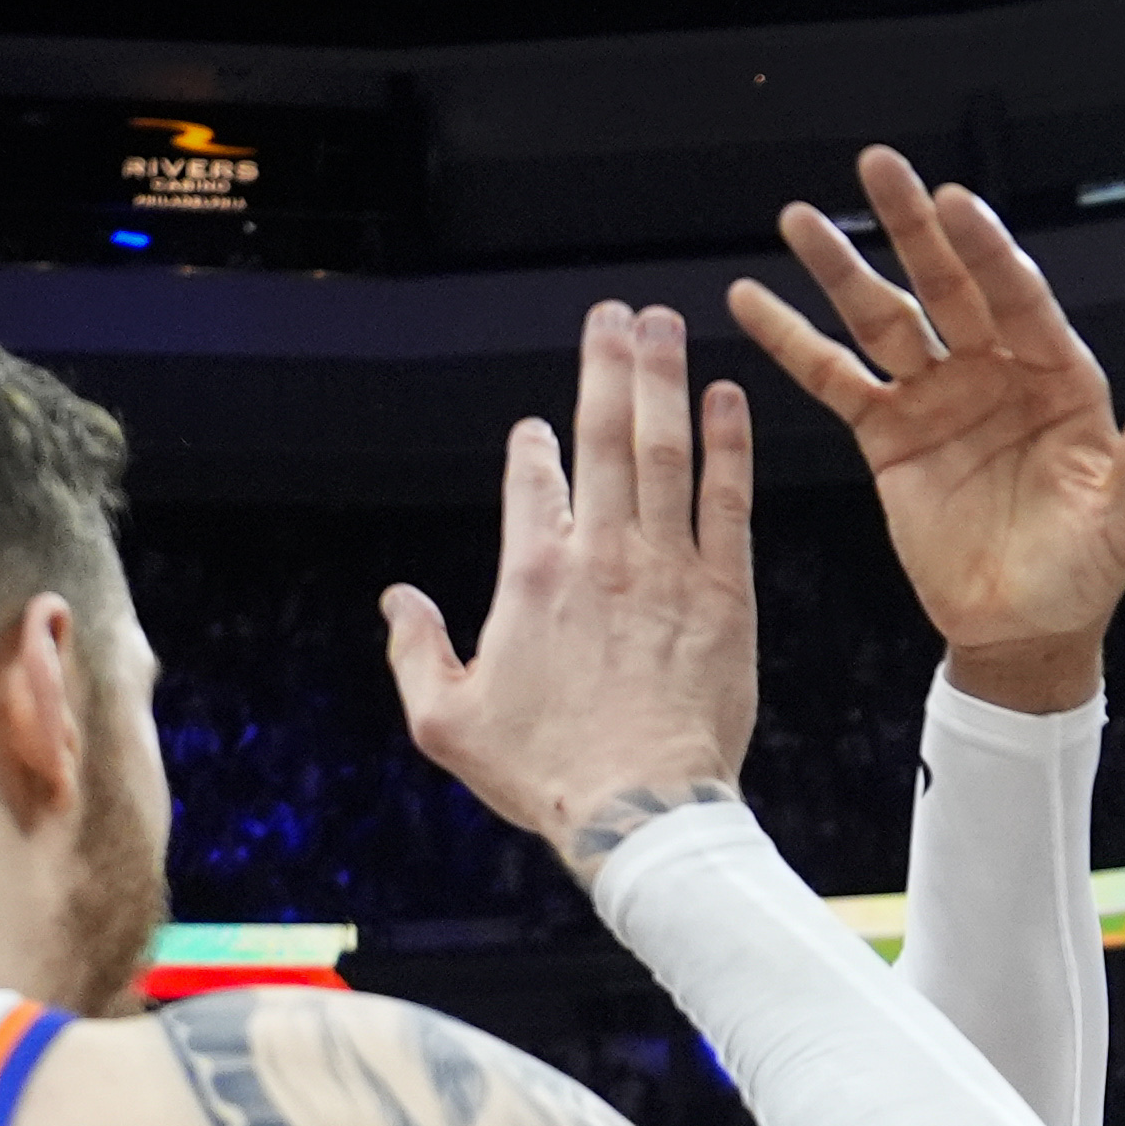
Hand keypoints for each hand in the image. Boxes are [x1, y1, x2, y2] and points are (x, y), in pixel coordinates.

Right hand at [384, 301, 757, 878]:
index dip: (533, 446)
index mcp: (533, 576)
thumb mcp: (446, 723)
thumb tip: (396, 599)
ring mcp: (667, 567)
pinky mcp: (724, 593)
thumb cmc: (547, 773)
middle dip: (605, 364)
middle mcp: (601, 554)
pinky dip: (728, 442)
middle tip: (612, 313)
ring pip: (663, 449)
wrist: (642, 812)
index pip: (533, 480)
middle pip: (601, 434)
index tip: (538, 430)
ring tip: (663, 323)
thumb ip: (414, 651)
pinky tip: (727, 397)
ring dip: (662, 379)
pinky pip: (726, 499)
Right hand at [730, 148, 1124, 711]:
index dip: (988, 252)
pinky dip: (794, 342)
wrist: (1023, 630)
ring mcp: (937, 397)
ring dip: (841, 268)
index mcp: (1058, 376)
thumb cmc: (1088, 571)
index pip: (1018, 298)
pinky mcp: (888, 436)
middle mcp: (994, 370)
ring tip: (798, 219)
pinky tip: (754, 299)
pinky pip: (836, 379)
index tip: (956, 202)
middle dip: (912, 227)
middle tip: (878, 164)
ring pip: (884, 319)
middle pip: (947, 286)